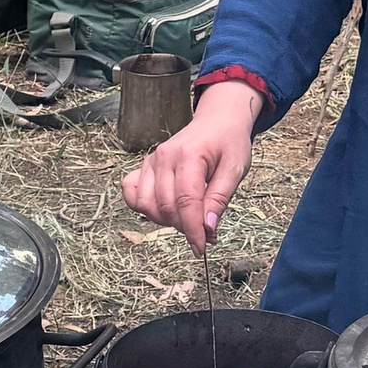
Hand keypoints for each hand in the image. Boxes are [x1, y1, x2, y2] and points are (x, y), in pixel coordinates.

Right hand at [121, 79, 259, 253]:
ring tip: (187, 218)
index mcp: (188, 155)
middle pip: (166, 207)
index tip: (202, 247)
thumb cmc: (228, 142)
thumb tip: (207, 228)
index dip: (193, 230)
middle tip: (205, 232)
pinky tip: (164, 209)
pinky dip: (144, 207)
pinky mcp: (145, 166)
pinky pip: (132, 193)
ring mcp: (151, 161)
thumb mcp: (235, 169)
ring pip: (147, 205)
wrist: (217, 120)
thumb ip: (220, 198)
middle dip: (184, 227)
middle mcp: (164, 157)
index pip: (186, 202)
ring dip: (166, 220)